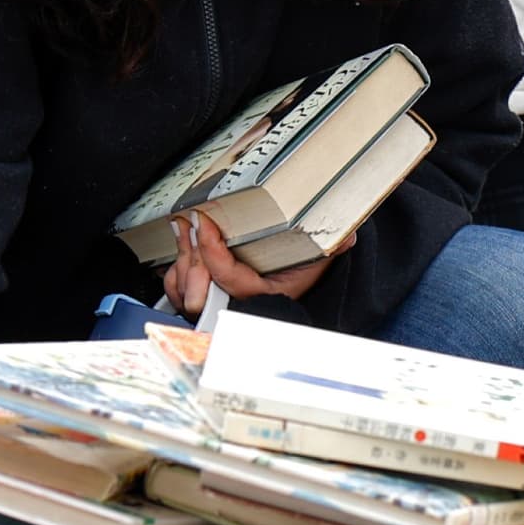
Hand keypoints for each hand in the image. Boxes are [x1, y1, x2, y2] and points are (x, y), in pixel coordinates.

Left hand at [164, 213, 342, 315]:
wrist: (288, 298)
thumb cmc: (298, 277)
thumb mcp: (318, 261)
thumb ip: (332, 247)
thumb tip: (347, 236)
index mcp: (258, 295)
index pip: (226, 275)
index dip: (211, 248)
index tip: (205, 221)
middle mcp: (232, 303)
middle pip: (197, 286)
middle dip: (191, 252)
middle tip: (190, 222)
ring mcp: (214, 302)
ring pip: (184, 287)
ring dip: (182, 256)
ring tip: (184, 228)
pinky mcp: (201, 297)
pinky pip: (177, 288)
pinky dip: (175, 268)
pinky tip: (181, 246)